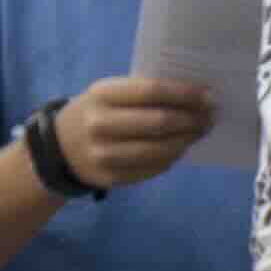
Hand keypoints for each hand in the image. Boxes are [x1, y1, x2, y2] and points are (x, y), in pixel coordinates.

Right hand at [45, 76, 217, 194]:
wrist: (60, 147)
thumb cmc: (98, 112)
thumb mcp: (110, 94)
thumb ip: (144, 93)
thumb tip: (196, 97)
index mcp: (102, 94)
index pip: (152, 91)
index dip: (185, 94)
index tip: (209, 95)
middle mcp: (100, 124)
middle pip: (159, 122)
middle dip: (192, 119)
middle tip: (211, 116)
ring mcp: (104, 154)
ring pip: (160, 150)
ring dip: (187, 141)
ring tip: (199, 132)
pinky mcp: (112, 178)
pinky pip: (154, 169)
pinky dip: (173, 157)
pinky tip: (180, 148)